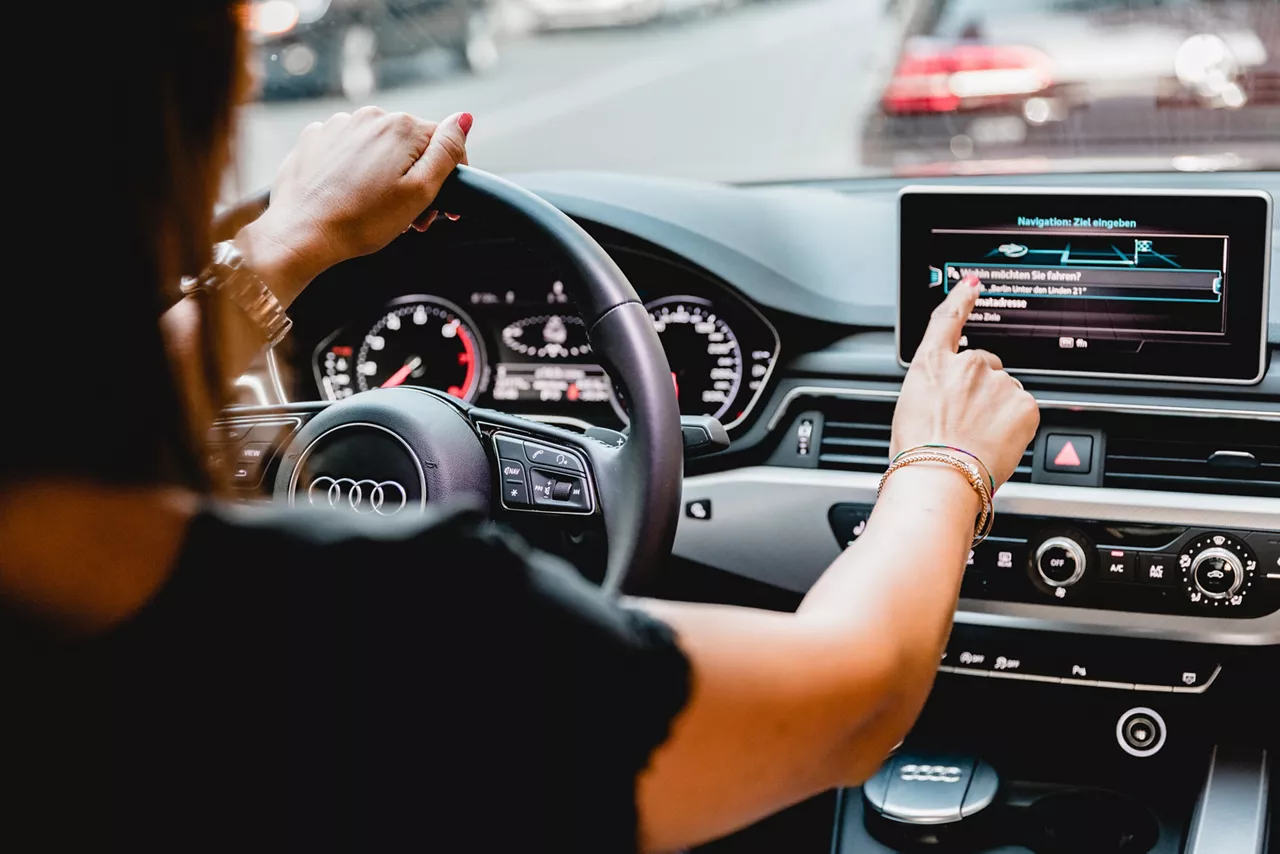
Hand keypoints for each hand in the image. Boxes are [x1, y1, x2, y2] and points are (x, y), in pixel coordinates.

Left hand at [236, 108, 472, 302]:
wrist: (301, 233)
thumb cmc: (361, 220)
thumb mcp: (420, 192)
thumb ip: (446, 152)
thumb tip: (464, 118)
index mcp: (401, 127)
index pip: (443, 141)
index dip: (449, 176)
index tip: (442, 208)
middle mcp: (369, 116)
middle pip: (410, 145)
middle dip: (415, 177)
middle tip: (410, 218)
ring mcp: (338, 125)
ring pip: (378, 148)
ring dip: (386, 174)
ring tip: (377, 209)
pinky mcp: (315, 140)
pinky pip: (347, 151)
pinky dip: (354, 171)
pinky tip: (350, 196)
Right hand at [890, 275, 1038, 488]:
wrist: (940, 477)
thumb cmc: (919, 452)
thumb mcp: (910, 409)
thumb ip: (934, 389)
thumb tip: (948, 395)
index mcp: (931, 364)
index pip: (947, 319)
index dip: (960, 297)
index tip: (971, 284)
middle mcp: (966, 364)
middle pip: (984, 366)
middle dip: (981, 389)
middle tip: (966, 422)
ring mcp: (998, 382)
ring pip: (1005, 391)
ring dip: (997, 409)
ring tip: (977, 439)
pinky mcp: (1023, 404)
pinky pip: (1023, 410)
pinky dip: (1014, 425)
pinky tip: (995, 441)